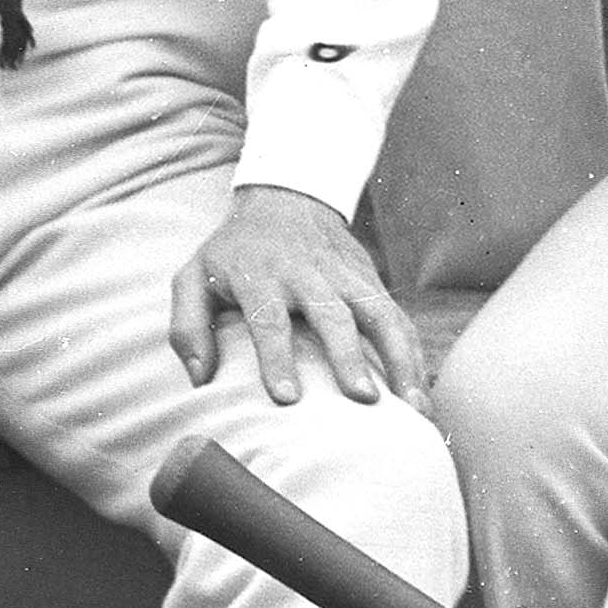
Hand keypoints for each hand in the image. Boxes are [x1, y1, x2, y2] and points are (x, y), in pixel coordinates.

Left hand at [173, 185, 417, 406]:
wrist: (286, 199)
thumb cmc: (234, 254)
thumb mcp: (193, 277)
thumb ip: (187, 327)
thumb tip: (201, 379)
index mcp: (260, 276)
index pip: (269, 319)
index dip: (277, 359)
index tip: (288, 399)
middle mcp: (308, 275)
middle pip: (333, 316)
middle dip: (349, 358)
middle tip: (362, 400)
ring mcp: (347, 277)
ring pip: (381, 316)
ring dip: (400, 360)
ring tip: (413, 407)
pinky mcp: (372, 282)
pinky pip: (399, 320)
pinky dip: (414, 356)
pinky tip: (421, 395)